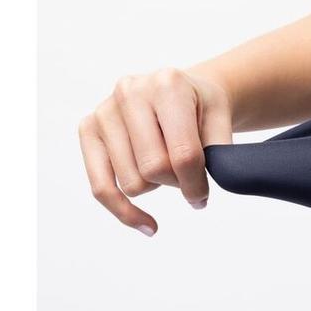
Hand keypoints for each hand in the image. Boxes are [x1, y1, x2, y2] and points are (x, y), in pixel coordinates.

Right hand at [79, 68, 231, 234]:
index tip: (203, 196)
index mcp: (168, 85)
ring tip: (163, 166)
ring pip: (131, 183)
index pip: (183, 154)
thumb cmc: (200, 108)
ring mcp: (105, 110)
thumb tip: (198, 195)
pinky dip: (124, 212)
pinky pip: (101, 187)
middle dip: (176, 183)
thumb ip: (218, 155)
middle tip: (186, 175)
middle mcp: (130, 92)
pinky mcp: (88, 129)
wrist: (179, 90)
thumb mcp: (221, 121)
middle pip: (154, 170)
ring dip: (154, 187)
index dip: (197, 185)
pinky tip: (147, 224)